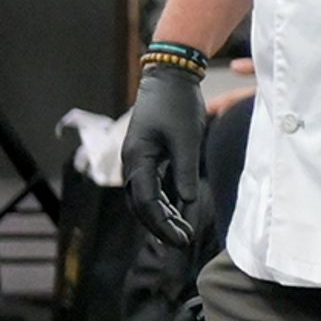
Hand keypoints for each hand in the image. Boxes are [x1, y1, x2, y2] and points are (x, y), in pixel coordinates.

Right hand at [121, 62, 207, 252]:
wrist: (169, 77)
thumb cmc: (177, 105)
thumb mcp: (187, 139)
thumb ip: (185, 171)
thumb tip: (187, 203)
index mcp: (138, 159)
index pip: (147, 203)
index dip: (163, 226)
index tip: (182, 241)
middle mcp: (132, 163)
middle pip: (140, 206)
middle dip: (161, 227)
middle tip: (183, 243)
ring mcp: (138, 160)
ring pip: (145, 198)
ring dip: (163, 217)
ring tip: (183, 232)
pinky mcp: (146, 156)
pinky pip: (151, 186)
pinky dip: (164, 202)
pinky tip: (178, 212)